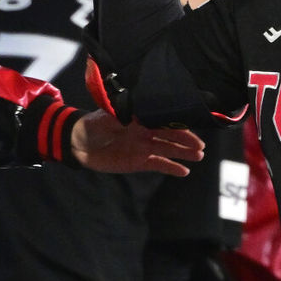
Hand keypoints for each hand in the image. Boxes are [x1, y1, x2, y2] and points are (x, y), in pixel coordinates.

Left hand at [70, 109, 204, 175]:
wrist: (79, 143)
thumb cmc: (94, 124)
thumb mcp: (109, 115)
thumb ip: (126, 114)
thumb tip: (140, 109)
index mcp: (141, 118)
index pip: (165, 120)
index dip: (179, 123)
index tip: (193, 125)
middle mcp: (146, 131)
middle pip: (171, 135)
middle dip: (187, 140)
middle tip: (201, 146)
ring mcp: (144, 147)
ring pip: (169, 150)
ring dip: (183, 153)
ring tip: (198, 156)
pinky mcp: (140, 162)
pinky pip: (159, 164)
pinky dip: (171, 168)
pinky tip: (184, 171)